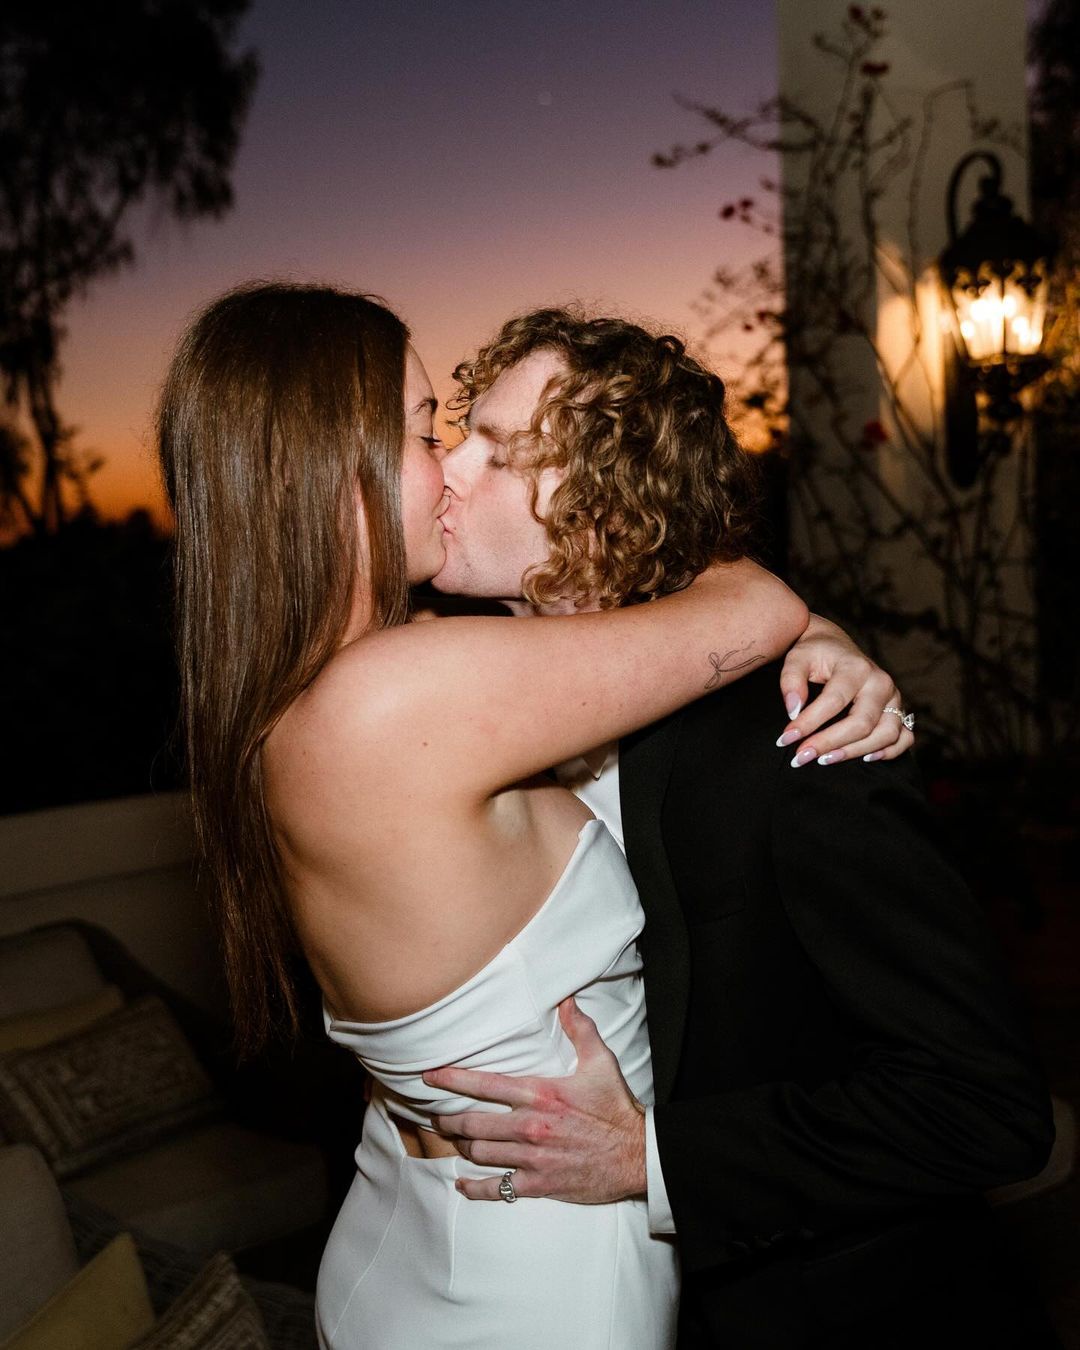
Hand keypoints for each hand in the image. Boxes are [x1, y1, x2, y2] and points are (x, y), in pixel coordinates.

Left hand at [422, 997, 645, 1202]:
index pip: (484, 1084)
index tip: (429, 1076)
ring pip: (479, 1153)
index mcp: (540, 1094)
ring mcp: (532, 1158)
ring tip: (452, 1140)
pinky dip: (475, 1187)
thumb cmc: (616, 1109)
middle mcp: (529, 1126)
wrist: (636, 1156)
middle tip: (435, 1116)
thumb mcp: (601, 1063)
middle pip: (472, 1123)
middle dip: (448, 1119)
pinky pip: (497, 1189)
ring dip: (460, 1147)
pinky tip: (463, 1184)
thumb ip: (580, 1029)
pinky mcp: (539, 1184)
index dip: (452, 1079)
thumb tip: (567, 1001)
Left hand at [776, 614, 913, 766]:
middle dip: (830, 743)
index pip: (834, 701)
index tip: (786, 739)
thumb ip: (791, 681)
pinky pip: (904, 738)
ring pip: (886, 734)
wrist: (835, 645)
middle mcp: (880, 683)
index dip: (809, 723)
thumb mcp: (797, 658)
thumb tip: (793, 710)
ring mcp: (894, 698)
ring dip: (855, 752)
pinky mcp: (899, 710)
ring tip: (825, 760)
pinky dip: (890, 752)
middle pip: (862, 722)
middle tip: (802, 756)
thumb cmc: (815, 654)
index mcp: (856, 667)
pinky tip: (866, 759)